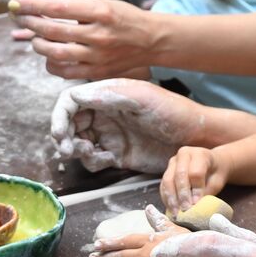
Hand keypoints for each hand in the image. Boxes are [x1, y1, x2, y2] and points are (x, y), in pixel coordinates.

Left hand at [13, 0, 161, 80]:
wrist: (152, 40)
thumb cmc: (125, 18)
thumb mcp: (101, 3)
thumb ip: (71, 5)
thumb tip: (38, 3)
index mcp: (100, 12)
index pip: (58, 7)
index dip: (33, 5)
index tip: (15, 3)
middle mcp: (98, 35)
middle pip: (52, 31)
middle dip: (30, 22)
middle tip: (19, 16)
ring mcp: (97, 56)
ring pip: (54, 52)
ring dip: (38, 43)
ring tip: (36, 36)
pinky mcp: (96, 72)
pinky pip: (63, 70)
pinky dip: (51, 62)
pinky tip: (51, 53)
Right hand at [50, 78, 210, 173]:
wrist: (196, 139)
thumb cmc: (173, 111)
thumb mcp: (142, 99)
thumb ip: (109, 96)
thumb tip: (74, 95)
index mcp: (108, 94)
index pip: (71, 101)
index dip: (59, 115)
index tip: (59, 133)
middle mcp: (105, 113)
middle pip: (70, 123)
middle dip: (64, 136)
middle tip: (68, 149)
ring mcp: (110, 134)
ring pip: (78, 142)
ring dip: (77, 150)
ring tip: (94, 153)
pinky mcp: (117, 154)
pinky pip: (93, 159)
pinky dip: (94, 162)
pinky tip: (110, 160)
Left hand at [90, 205, 191, 256]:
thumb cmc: (191, 248)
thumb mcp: (175, 231)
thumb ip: (159, 221)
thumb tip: (148, 209)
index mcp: (149, 240)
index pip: (124, 240)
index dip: (109, 242)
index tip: (97, 243)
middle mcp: (144, 255)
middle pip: (119, 255)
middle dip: (103, 255)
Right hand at [160, 145, 228, 214]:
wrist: (211, 165)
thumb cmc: (215, 174)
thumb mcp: (216, 183)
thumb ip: (205, 192)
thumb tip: (194, 206)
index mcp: (200, 154)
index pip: (195, 172)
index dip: (195, 189)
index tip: (196, 203)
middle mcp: (184, 154)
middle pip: (179, 174)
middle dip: (182, 194)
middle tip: (185, 209)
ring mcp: (173, 161)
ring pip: (168, 179)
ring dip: (171, 198)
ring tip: (177, 212)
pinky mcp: (167, 170)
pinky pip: (163, 185)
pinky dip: (166, 198)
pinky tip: (171, 209)